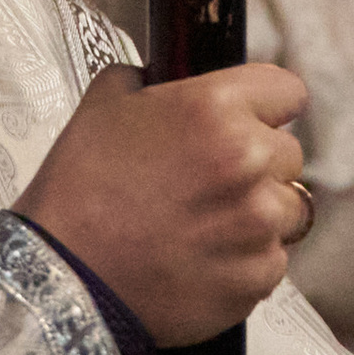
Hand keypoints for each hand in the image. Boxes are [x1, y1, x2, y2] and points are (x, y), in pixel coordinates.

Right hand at [17, 62, 312, 346]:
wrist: (63, 277)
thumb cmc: (79, 194)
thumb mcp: (103, 105)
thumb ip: (149, 79)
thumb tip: (164, 77)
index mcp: (216, 110)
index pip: (287, 91)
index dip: (266, 106)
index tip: (255, 119)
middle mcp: (249, 163)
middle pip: (288, 153)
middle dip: (258, 164)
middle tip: (210, 182)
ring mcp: (259, 225)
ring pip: (290, 208)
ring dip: (260, 213)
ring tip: (209, 225)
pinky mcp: (258, 277)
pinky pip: (273, 260)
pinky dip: (248, 261)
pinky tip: (205, 260)